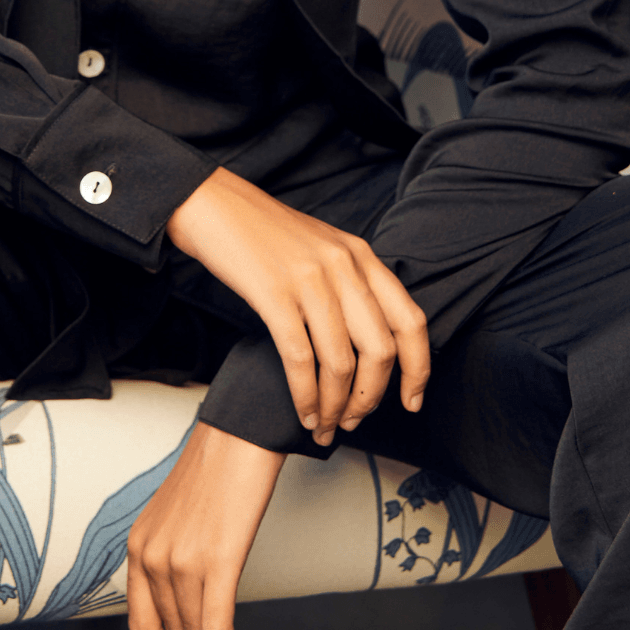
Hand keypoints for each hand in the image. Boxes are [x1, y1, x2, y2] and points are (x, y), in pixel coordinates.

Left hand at [127, 420, 281, 629]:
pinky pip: (218, 629)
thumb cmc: (214, 469)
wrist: (238, 435)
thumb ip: (170, 556)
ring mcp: (182, 561)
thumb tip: (185, 602)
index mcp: (139, 546)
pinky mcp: (217, 561)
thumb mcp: (173, 516)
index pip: (140, 625)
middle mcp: (152, 557)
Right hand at [167, 166, 429, 444]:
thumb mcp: (322, 245)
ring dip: (335, 406)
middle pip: (379, 350)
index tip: (412, 402)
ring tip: (323, 426)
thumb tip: (369, 339)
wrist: (212, 204)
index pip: (410, 320)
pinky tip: (302, 411)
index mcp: (360, 254)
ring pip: (341, 362)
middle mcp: (343, 265)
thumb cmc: (263, 232)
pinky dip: (305, 396)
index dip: (418, 368)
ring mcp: (310, 279)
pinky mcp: (274, 294)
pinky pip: (301, 359)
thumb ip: (350, 281)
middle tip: (354, 421)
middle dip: (370, 398)